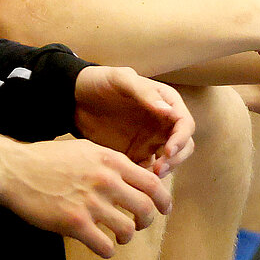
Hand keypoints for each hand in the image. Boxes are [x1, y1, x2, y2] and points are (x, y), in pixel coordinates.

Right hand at [0, 132, 170, 257]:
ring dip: (127, 237)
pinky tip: (102, 247)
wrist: (14, 170)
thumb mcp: (85, 149)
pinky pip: (105, 246)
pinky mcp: (75, 223)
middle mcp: (106, 181)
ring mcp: (91, 203)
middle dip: (147, 221)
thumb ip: (110, 163)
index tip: (164, 210)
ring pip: (127, 230)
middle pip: (145, 208)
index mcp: (111, 161)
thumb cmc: (47, 159)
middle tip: (139, 225)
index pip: (152, 183)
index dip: (163, 200)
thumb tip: (133, 175)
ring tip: (118, 236)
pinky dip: (108, 251)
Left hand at [74, 65, 194, 176]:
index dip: (180, 139)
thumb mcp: (121, 80)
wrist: (75, 98)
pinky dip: (146, 176)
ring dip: (165, 170)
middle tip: (159, 169)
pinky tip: (134, 178)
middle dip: (176, 159)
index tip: (168, 151)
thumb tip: (169, 111)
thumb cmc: (100, 82)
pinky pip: (148, 169)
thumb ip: (145, 93)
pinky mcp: (136, 154)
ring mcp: (151, 140)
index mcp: (166, 103)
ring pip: (170, 160)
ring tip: (148, 176)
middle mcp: (163, 123)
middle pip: (183, 145)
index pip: (185, 124)